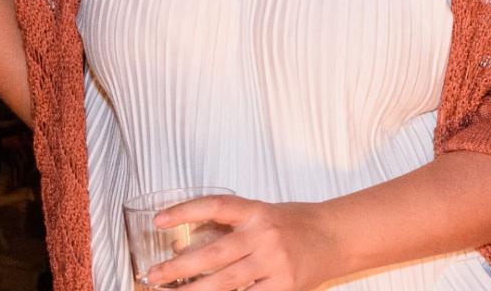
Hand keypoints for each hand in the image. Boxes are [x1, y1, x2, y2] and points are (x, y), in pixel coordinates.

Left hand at [146, 195, 337, 290]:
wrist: (337, 237)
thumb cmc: (295, 225)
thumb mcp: (264, 214)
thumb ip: (233, 227)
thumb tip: (187, 245)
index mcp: (257, 211)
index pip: (216, 206)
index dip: (185, 211)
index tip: (158, 220)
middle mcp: (265, 234)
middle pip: (214, 253)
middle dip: (179, 267)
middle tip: (153, 275)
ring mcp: (275, 262)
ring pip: (226, 282)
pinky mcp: (284, 286)